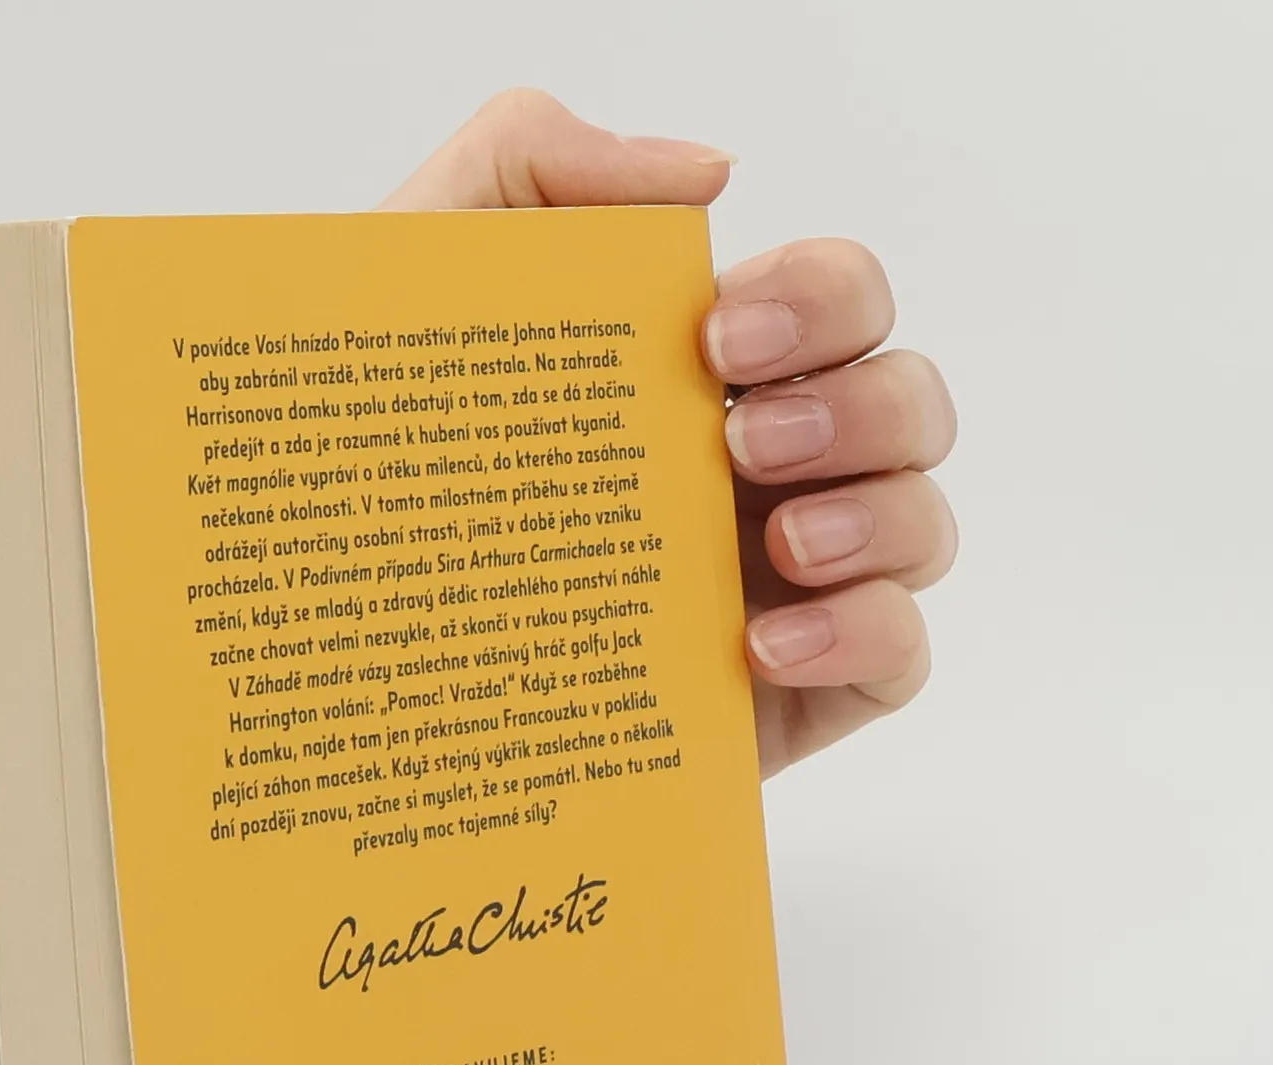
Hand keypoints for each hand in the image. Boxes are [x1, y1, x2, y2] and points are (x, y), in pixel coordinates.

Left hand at [384, 92, 956, 777]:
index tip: (718, 338)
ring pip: (923, 522)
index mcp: (704, 375)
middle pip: (906, 400)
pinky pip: (901, 657)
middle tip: (739, 443)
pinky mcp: (791, 693)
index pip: (836, 299)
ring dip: (880, 515)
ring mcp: (784, 585)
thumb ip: (533, 163)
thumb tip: (708, 174)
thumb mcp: (419, 280)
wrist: (349, 660)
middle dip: (857, 405)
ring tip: (778, 544)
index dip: (819, 298)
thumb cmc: (378, 468)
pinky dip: (865, 635)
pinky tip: (762, 646)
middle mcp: (763, 470)